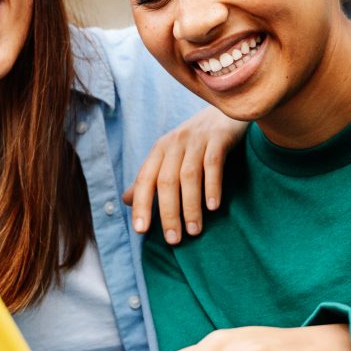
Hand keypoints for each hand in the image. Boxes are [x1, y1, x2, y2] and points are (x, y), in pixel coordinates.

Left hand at [125, 107, 246, 244]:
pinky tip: (213, 207)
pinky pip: (213, 164)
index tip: (141, 230)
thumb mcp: (169, 156)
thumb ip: (150, 178)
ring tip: (194, 230)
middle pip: (166, 181)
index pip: (145, 179)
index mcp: (160, 149)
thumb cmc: (194, 141)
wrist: (225, 110)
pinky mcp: (219, 138)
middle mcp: (175, 143)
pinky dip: (212, 186)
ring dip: (190, 205)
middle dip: (168, 212)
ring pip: (189, 175)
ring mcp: (197, 140)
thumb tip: (126, 200)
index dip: (142, 205)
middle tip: (173, 239)